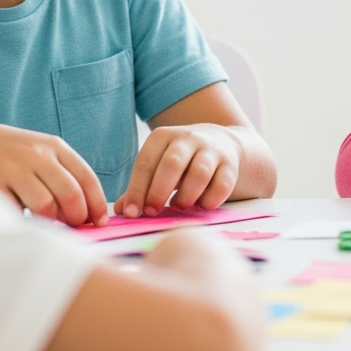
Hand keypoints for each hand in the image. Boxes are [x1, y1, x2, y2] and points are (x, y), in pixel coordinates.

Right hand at [0, 119, 107, 226]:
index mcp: (52, 146)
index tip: (98, 223)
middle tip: (71, 229)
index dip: (96, 205)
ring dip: (49, 223)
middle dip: (76, 219)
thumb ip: (56, 174)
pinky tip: (18, 222)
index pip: (86, 178)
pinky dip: (21, 224)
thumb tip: (84, 213)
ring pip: (46, 206)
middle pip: (71, 194)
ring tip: (44, 226)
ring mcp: (11, 168)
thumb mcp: (32, 151)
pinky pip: (15, 213)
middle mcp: (34, 154)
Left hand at [114, 124, 242, 217]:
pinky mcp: (230, 164)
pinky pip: (222, 185)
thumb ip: (141, 187)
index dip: (137, 189)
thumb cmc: (182, 161)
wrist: (222, 143)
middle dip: (159, 191)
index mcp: (163, 137)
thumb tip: (120, 211)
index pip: (146, 162)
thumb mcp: (158, 166)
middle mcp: (188, 139)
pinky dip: (210, 200)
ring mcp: (211, 150)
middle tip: (152, 212)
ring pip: (199, 173)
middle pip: (172, 164)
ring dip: (186, 196)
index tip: (131, 213)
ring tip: (178, 206)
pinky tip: (201, 206)